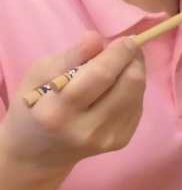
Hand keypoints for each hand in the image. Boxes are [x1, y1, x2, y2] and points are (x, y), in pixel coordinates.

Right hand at [0, 33, 145, 175]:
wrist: (39, 151)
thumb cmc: (35, 105)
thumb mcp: (39, 74)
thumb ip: (70, 56)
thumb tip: (96, 39)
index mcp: (58, 111)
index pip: (100, 75)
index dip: (119, 53)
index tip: (125, 39)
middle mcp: (86, 129)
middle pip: (130, 83)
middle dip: (132, 59)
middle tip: (125, 48)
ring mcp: (107, 138)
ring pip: (139, 92)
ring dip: (134, 72)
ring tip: (119, 66)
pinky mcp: (121, 141)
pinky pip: (138, 104)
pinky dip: (132, 89)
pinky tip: (116, 88)